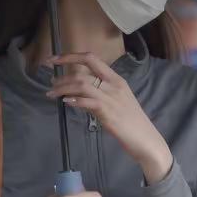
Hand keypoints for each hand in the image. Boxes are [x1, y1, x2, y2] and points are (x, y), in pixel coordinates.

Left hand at [43, 52, 171, 183]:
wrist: (146, 139)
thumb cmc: (131, 122)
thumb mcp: (117, 102)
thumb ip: (99, 94)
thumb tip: (77, 94)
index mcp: (116, 79)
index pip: (91, 59)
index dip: (70, 56)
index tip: (54, 59)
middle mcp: (114, 85)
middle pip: (83, 71)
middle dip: (62, 74)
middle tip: (51, 83)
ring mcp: (111, 98)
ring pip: (82, 85)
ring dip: (63, 88)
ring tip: (52, 94)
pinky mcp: (108, 113)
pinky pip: (87, 101)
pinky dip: (74, 100)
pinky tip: (66, 102)